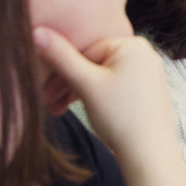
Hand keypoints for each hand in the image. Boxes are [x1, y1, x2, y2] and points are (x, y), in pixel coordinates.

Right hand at [32, 27, 175, 161]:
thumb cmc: (121, 118)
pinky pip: (114, 85)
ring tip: (59, 109)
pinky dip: (96, 96)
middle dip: (67, 83)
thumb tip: (36, 31)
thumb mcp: (85, 83)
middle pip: (93, 63)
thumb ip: (60, 56)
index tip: (43, 89)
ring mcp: (147, 71)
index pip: (84, 50)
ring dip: (78, 91)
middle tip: (48, 102)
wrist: (150, 154)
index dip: (60, 71)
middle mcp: (144, 52)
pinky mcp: (147, 89)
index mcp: (132, 44)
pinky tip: (81, 109)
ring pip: (101, 76)